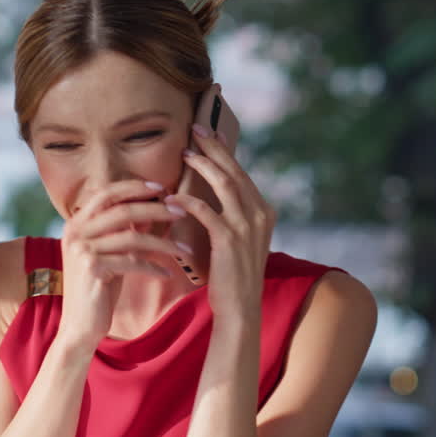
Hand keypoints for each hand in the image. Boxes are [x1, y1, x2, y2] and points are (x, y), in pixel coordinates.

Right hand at [58, 180, 188, 347]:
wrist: (80, 325)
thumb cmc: (99, 288)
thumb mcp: (111, 254)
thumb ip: (125, 230)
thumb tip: (154, 208)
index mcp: (77, 223)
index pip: (107, 194)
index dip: (134, 188)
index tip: (162, 188)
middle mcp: (75, 232)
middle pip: (123, 211)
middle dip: (156, 210)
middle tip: (182, 212)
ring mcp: (81, 249)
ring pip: (132, 237)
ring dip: (163, 243)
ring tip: (183, 250)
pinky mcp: (92, 268)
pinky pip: (132, 262)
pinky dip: (153, 267)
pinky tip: (167, 274)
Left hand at [165, 120, 274, 320]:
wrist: (240, 308)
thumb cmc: (232, 276)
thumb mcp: (238, 240)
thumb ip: (232, 216)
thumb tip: (214, 194)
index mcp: (263, 212)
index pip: (241, 173)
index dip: (223, 152)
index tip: (206, 134)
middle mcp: (260, 214)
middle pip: (234, 170)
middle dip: (214, 147)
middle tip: (195, 128)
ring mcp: (247, 226)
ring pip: (224, 183)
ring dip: (203, 165)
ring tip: (185, 153)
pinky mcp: (229, 239)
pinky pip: (206, 210)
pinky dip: (187, 200)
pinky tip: (172, 196)